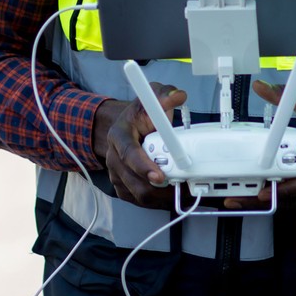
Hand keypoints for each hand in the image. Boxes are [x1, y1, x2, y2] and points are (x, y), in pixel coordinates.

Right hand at [93, 85, 185, 210]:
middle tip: (182, 187)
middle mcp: (114, 157)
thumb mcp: (151, 98)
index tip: (160, 176)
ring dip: (161, 197)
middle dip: (159, 188)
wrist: (128, 128)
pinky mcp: (123, 186)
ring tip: (181, 192)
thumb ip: (164, 94)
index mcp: (119, 135)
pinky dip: (156, 201)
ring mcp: (117, 174)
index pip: (128, 154)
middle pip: (134, 181)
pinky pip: (139, 200)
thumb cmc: (140, 115)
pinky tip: (170, 194)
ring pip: (138, 195)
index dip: (143, 167)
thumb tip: (178, 95)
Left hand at [220, 81, 295, 211]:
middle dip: (267, 200)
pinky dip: (278, 202)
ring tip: (241, 199)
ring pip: (295, 206)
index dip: (288, 190)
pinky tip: (257, 198)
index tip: (266, 190)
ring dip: (268, 205)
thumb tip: (261, 88)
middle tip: (239, 197)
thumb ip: (287, 97)